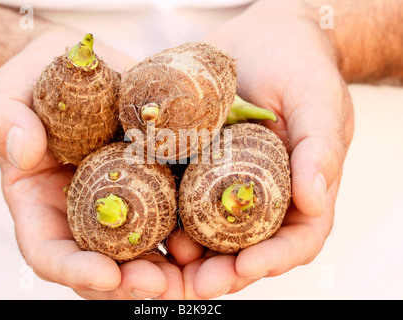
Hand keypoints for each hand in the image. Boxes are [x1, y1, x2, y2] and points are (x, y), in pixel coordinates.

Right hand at [0, 30, 183, 299]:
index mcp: (42, 204)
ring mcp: (125, 205)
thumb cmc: (45, 80)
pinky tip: (219, 236)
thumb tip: (23, 151)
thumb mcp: (15, 89)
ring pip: (146, 252)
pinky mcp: (159, 186)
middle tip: (162, 285)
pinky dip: (197, 234)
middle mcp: (84, 215)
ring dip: (173, 271)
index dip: (74, 270)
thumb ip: (5, 119)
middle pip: (104, 265)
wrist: (93, 69)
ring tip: (199, 275)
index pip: (49, 252)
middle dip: (131, 282)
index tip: (106, 275)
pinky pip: (178, 217)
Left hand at [167, 0, 353, 298]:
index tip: (246, 267)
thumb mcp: (318, 100)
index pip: (296, 239)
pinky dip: (164, 214)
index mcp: (299, 190)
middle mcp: (261, 195)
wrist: (259, 41)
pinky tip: (146, 220)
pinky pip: (178, 196)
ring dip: (188, 255)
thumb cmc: (299, 66)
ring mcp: (223, 183)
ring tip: (166, 261)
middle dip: (222, 271)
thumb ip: (321, 148)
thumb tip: (314, 200)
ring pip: (208, 231)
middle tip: (197, 283)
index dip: (273, 260)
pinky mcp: (193, 166)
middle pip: (246, 247)